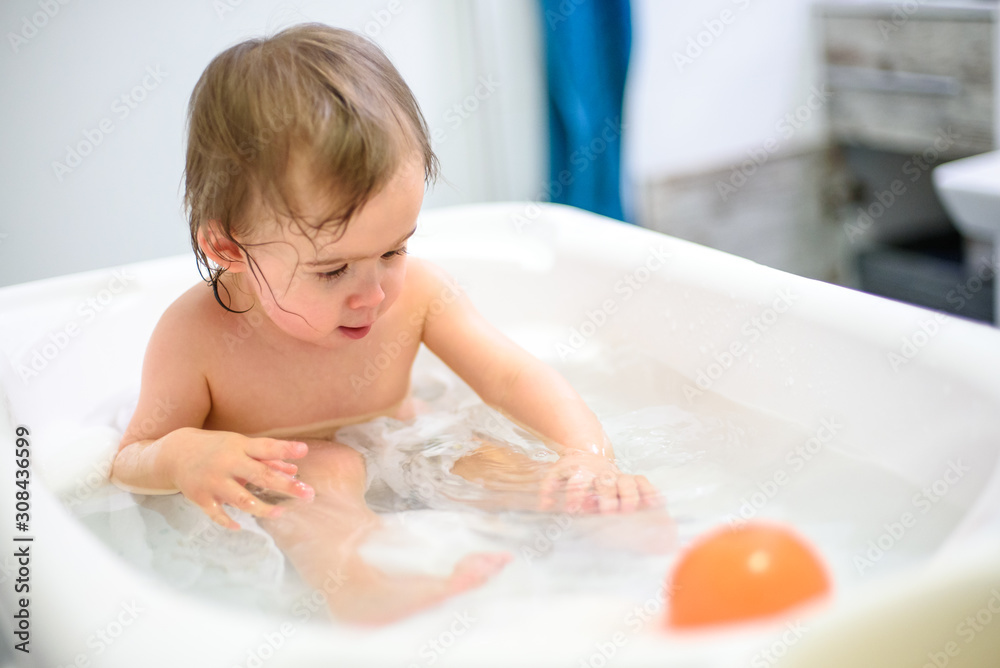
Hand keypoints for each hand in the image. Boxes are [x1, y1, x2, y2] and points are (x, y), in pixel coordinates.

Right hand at [160, 428, 314, 529]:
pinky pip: (217, 514)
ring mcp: (214, 482)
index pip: (266, 446)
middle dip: (285, 485)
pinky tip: (241, 526)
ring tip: (281, 513)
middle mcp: (227, 463)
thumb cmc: (216, 448)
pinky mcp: (201, 498)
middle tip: (308, 493)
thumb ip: (267, 458)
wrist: (175, 453)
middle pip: (260, 475)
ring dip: (263, 509)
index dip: (285, 449)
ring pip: (242, 500)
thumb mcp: (240, 446)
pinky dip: (229, 522)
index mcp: (239, 447)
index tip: (304, 450)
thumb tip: (294, 469)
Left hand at [539, 451, 660, 513]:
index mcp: (582, 471)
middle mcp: (602, 473)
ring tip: (630, 510)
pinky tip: (655, 504)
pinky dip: (650, 491)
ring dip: (629, 495)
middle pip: (605, 483)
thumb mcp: (556, 473)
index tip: (573, 510)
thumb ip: (548, 488)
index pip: (578, 481)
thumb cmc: (572, 468)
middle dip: (607, 497)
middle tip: (607, 511)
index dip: (576, 494)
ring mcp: (618, 474)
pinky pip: (643, 481)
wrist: (588, 450)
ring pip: (627, 481)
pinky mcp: (631, 477)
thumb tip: (543, 506)